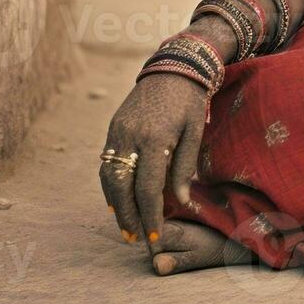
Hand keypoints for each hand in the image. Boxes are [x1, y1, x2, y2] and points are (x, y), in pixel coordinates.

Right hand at [98, 72, 207, 255]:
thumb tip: (181, 201)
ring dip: (115, 204)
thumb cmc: (190, 99)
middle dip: (127, 216)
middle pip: (122, 188)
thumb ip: (185, 167)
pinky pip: (107, 162)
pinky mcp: (113, 127)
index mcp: (155, 139)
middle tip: (134, 238)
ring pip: (109, 177)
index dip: (150, 214)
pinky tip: (116, 200)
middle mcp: (130, 137)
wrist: (174, 65)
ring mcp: (117, 131)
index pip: (147, 188)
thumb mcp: (195, 131)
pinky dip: (110, 185)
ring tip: (125, 226)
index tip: (154, 234)